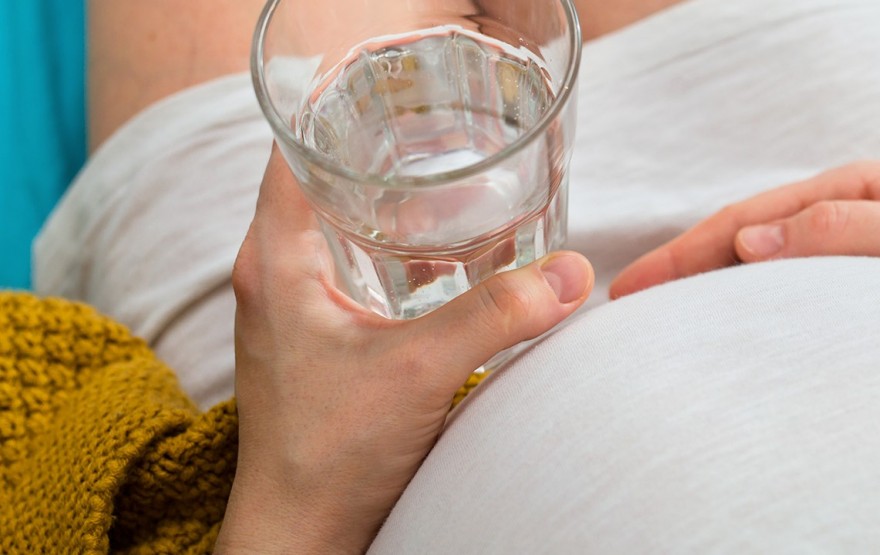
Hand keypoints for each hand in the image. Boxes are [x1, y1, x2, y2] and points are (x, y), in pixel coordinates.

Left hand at [216, 151, 593, 552]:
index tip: (412, 104)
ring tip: (467, 193)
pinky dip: (404, 258)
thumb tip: (573, 274)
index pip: (298, 149)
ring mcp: (296, 312)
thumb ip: (498, 314)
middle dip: (394, 156)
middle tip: (462, 144)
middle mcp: (276, 275)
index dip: (349, 113)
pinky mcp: (320, 345)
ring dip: (401, 210)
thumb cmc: (328, 454)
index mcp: (277, 259)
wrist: (303, 535)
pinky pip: (360, 275)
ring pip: (347, 230)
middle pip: (329, 182)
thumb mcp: (420, 370)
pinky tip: (455, 267)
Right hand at [611, 162, 879, 303]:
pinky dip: (762, 308)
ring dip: (715, 291)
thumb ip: (850, 232)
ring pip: (770, 267)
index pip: (748, 218)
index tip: (632, 288)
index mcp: (857, 187)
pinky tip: (743, 334)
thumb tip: (752, 241)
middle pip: (747, 239)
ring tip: (664, 325)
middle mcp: (853, 213)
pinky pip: (806, 293)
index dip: (686, 253)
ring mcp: (865, 248)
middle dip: (684, 270)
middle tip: (623, 310)